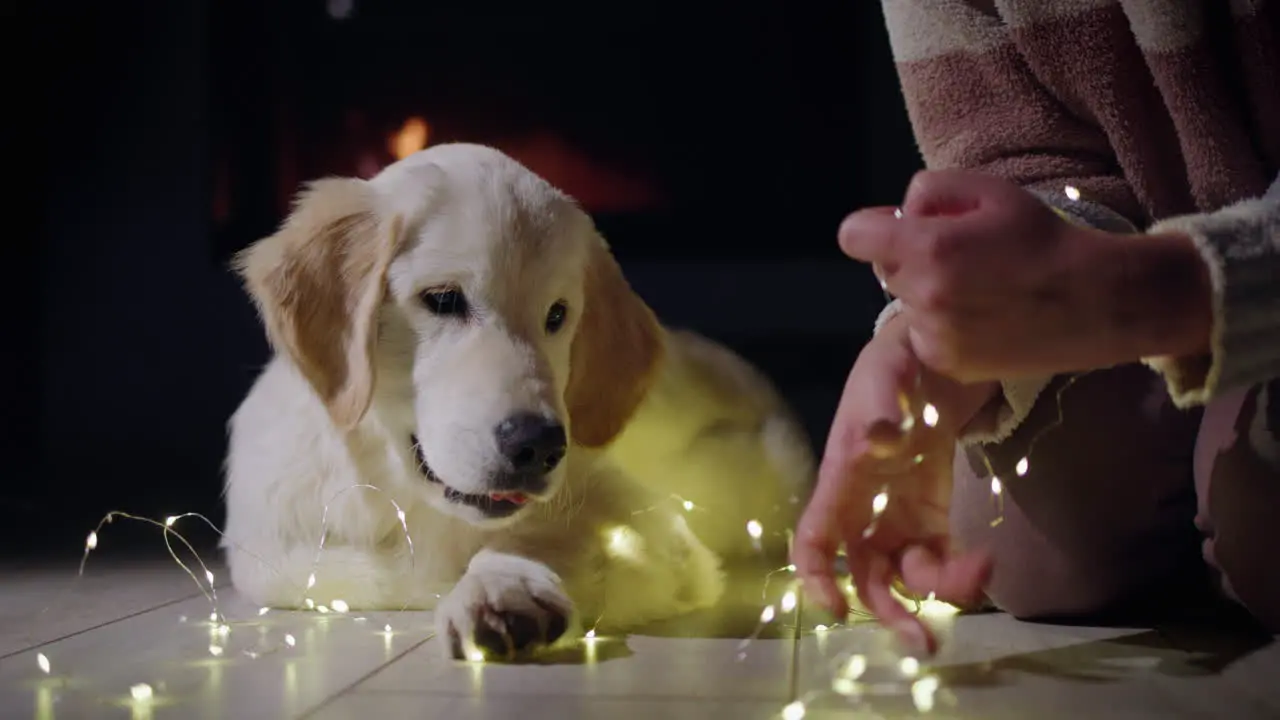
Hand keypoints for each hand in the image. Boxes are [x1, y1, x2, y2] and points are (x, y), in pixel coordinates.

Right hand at [792, 314, 994, 654]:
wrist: (931, 359)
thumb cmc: (895, 366)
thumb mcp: (887, 375)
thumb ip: (883, 403)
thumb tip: (882, 436)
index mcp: (841, 481)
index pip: (813, 539)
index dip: (816, 577)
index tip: (837, 609)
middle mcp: (864, 510)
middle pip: (864, 575)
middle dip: (889, 613)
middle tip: (924, 643)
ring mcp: (899, 516)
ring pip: (905, 575)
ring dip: (935, 594)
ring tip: (977, 576)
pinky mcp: (933, 515)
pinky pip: (939, 557)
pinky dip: (959, 570)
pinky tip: (984, 562)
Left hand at [839, 170, 1212, 381]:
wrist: (1099, 301)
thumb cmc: (1044, 238)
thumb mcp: (989, 190)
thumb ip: (929, 192)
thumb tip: (896, 215)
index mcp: (927, 248)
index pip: (853, 235)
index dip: (874, 229)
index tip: (900, 231)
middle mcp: (923, 295)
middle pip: (883, 269)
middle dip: (909, 259)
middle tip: (962, 256)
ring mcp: (934, 335)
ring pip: (905, 305)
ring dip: (926, 295)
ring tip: (980, 289)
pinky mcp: (948, 364)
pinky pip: (924, 337)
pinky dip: (943, 328)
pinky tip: (985, 318)